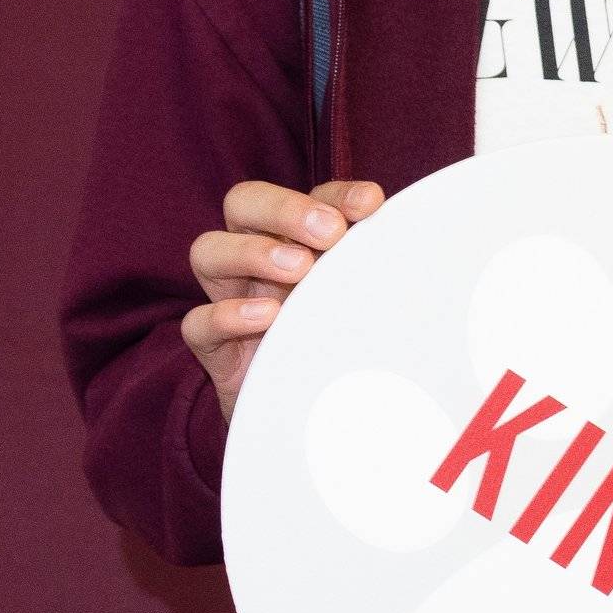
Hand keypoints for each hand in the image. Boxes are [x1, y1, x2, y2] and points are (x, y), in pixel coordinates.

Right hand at [184, 178, 384, 410]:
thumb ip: (376, 271)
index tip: (371, 204)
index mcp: (300, 239)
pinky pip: (198, 323)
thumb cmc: (348, 346)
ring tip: (297, 269)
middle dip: (285, 208)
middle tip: (328, 233)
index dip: (337, 193)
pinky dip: (228, 315)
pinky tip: (269, 318)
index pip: (310, 196)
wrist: (320, 419)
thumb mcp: (368, 303)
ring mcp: (230, 298)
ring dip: (252, 251)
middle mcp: (258, 258)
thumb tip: (414, 246)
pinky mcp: (215, 348)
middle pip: (243, 203)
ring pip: (207, 251)